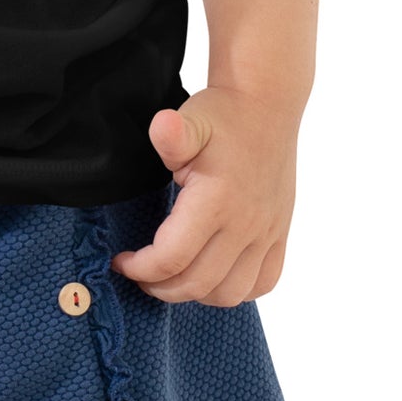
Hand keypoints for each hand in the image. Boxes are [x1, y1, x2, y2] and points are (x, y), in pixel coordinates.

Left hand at [109, 86, 298, 306]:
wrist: (266, 105)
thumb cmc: (223, 114)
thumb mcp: (192, 119)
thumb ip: (172, 134)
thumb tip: (163, 127)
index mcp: (217, 200)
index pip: (172, 258)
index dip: (140, 268)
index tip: (122, 260)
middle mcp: (245, 224)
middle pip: (197, 283)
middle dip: (160, 287)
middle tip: (140, 275)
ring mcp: (267, 232)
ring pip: (231, 293)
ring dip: (196, 294)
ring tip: (173, 279)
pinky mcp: (279, 233)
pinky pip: (264, 282)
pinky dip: (236, 290)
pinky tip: (213, 277)